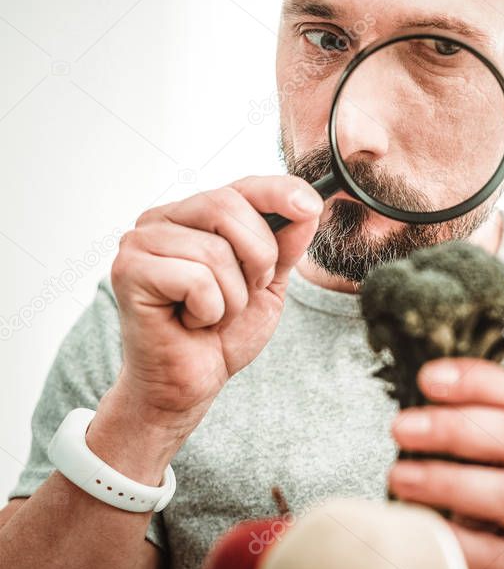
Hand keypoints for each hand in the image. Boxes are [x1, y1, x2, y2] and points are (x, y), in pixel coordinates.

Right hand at [110, 176, 322, 429]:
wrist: (190, 382)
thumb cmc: (221, 333)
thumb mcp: (268, 284)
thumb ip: (285, 246)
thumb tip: (308, 205)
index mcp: (196, 216)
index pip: (241, 187)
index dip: (277, 191)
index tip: (310, 204)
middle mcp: (163, 220)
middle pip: (226, 206)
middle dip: (258, 257)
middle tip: (247, 290)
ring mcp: (140, 242)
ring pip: (214, 250)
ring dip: (232, 296)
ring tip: (213, 313)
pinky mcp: (128, 271)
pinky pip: (196, 280)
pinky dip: (209, 310)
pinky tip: (191, 322)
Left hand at [387, 358, 503, 568]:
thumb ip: (483, 437)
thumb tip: (416, 407)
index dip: (476, 382)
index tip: (426, 379)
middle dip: (455, 428)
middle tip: (402, 427)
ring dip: (448, 481)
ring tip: (399, 477)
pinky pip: (495, 555)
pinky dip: (454, 538)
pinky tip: (418, 529)